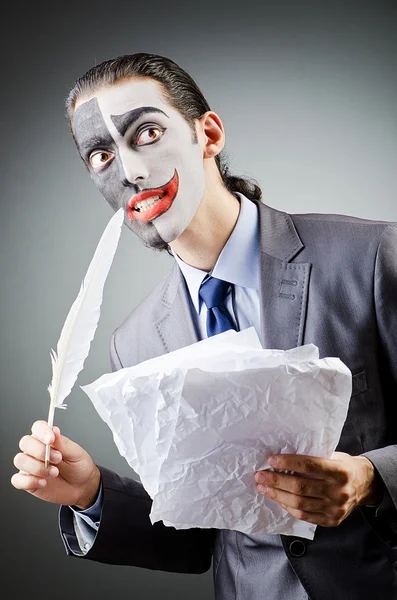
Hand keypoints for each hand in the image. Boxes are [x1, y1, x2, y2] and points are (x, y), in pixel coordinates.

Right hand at [11, 420, 100, 508]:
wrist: (82, 486)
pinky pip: (17, 480)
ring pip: (20, 460)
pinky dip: (29, 481)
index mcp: (47, 439)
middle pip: (25, 442)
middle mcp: (35, 450)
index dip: (42, 431)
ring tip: (54, 473)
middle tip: (58, 458)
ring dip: (37, 467)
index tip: (51, 439)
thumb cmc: (79, 466)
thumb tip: (54, 429)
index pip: (37, 427)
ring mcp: (30, 466)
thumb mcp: (75, 453)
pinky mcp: (27, 481)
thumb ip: (62, 443)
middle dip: (40, 451)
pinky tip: (43, 482)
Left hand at [255, 451, 382, 526]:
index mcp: (340, 471)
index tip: (271, 460)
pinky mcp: (332, 521)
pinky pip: (304, 516)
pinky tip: (278, 499)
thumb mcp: (334, 456)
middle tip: (260, 475)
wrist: (366, 485)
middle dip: (276, 480)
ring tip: (263, 487)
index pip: (309, 465)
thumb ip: (314, 458)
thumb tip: (283, 457)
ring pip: (299, 504)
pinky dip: (288, 507)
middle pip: (300, 487)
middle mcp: (338, 491)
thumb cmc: (344, 466)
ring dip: (277, 495)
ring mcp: (335, 509)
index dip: (288, 462)